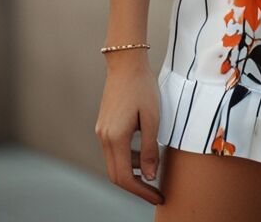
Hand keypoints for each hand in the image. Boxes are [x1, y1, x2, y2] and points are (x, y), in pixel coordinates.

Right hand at [95, 53, 165, 205]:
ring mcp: (102, 132)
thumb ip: (150, 148)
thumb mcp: (152, 118)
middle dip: (137, 186)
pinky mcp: (104, 126)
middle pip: (117, 175)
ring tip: (156, 168)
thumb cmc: (142, 87)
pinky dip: (129, 157)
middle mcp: (104, 138)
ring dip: (134, 170)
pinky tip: (145, 152)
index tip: (158, 197)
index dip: (142, 191)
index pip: (126, 177)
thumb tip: (150, 176)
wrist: (126, 63)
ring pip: (116, 163)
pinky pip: (115, 150)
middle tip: (156, 191)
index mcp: (115, 137)